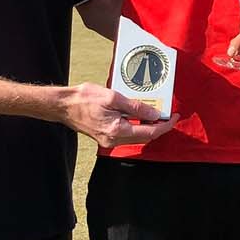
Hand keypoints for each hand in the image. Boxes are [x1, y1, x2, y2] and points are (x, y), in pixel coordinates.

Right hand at [55, 83, 175, 148]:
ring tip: (156, 113)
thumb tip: (155, 115)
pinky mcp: (105, 138)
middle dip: (159, 126)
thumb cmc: (85, 98)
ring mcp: (109, 141)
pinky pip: (127, 135)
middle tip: (168, 113)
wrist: (63, 106)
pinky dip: (137, 127)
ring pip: (136, 137)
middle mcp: (113, 140)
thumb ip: (135, 107)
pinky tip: (139, 115)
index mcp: (117, 130)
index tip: (175, 116)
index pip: (149, 132)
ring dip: (148, 127)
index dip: (165, 125)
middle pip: (145, 137)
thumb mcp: (113, 97)